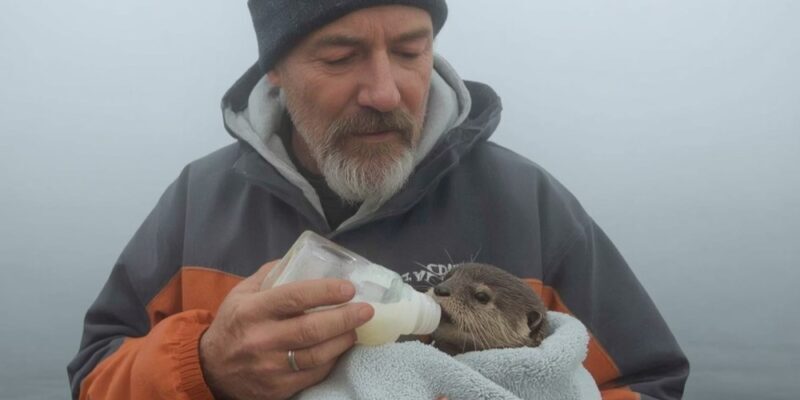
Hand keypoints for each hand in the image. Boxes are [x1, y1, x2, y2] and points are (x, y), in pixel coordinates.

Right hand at [199, 260, 373, 399]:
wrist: (210, 368)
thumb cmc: (233, 324)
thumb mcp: (242, 293)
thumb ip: (271, 274)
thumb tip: (303, 258)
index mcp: (253, 310)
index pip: (293, 298)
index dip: (325, 292)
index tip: (348, 288)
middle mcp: (261, 339)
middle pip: (311, 330)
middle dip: (344, 318)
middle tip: (366, 310)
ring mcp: (270, 367)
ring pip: (316, 355)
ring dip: (343, 341)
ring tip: (356, 328)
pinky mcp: (277, 388)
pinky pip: (313, 374)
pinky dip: (331, 360)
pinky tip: (339, 348)